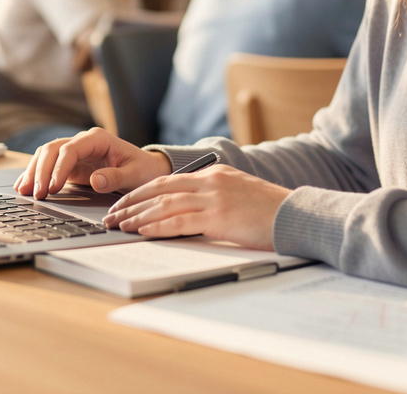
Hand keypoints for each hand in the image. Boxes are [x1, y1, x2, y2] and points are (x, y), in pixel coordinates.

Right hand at [14, 127, 169, 198]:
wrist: (146, 169)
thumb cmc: (143, 169)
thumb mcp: (135, 174)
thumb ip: (115, 177)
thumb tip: (95, 181)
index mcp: (98, 139)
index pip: (70, 149)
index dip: (59, 168)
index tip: (53, 188)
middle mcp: (83, 142)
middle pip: (53, 149)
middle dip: (41, 171)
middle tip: (36, 193)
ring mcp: (75, 152)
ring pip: (46, 155)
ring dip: (34, 172)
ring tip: (23, 191)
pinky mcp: (71, 164)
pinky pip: (48, 165)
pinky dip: (36, 174)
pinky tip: (25, 186)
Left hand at [103, 165, 289, 250]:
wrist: (295, 215)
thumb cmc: (268, 210)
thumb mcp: (238, 192)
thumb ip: (213, 195)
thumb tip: (188, 208)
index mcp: (213, 174)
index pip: (166, 180)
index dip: (141, 192)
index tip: (123, 203)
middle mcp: (210, 182)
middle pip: (159, 189)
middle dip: (131, 203)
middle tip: (111, 215)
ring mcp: (214, 198)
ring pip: (165, 205)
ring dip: (138, 216)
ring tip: (119, 225)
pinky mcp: (219, 217)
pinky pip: (181, 221)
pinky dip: (158, 226)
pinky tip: (143, 231)